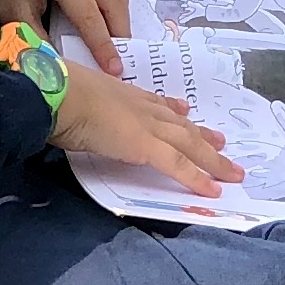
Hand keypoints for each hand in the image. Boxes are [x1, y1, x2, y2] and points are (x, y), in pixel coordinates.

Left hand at [0, 0, 130, 73]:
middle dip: (120, 32)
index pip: (89, 15)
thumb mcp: (13, 12)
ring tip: (116, 38)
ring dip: (120, 14)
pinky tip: (109, 12)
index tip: (114, 70)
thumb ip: (40, 40)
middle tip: (121, 57)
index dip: (103, 45)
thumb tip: (65, 67)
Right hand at [49, 60, 242, 196]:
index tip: (185, 112)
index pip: (156, 104)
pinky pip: (178, 165)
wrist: (56, 95)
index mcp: (123, 95)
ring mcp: (147, 126)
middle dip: (202, 135)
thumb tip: (66, 113)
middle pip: (179, 125)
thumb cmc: (54, 95)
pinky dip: (197, 178)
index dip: (173, 110)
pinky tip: (212, 190)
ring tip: (231, 170)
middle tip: (221, 143)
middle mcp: (141, 107)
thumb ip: (78, 105)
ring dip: (212, 158)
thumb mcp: (72, 95)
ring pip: (188, 144)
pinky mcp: (147, 146)